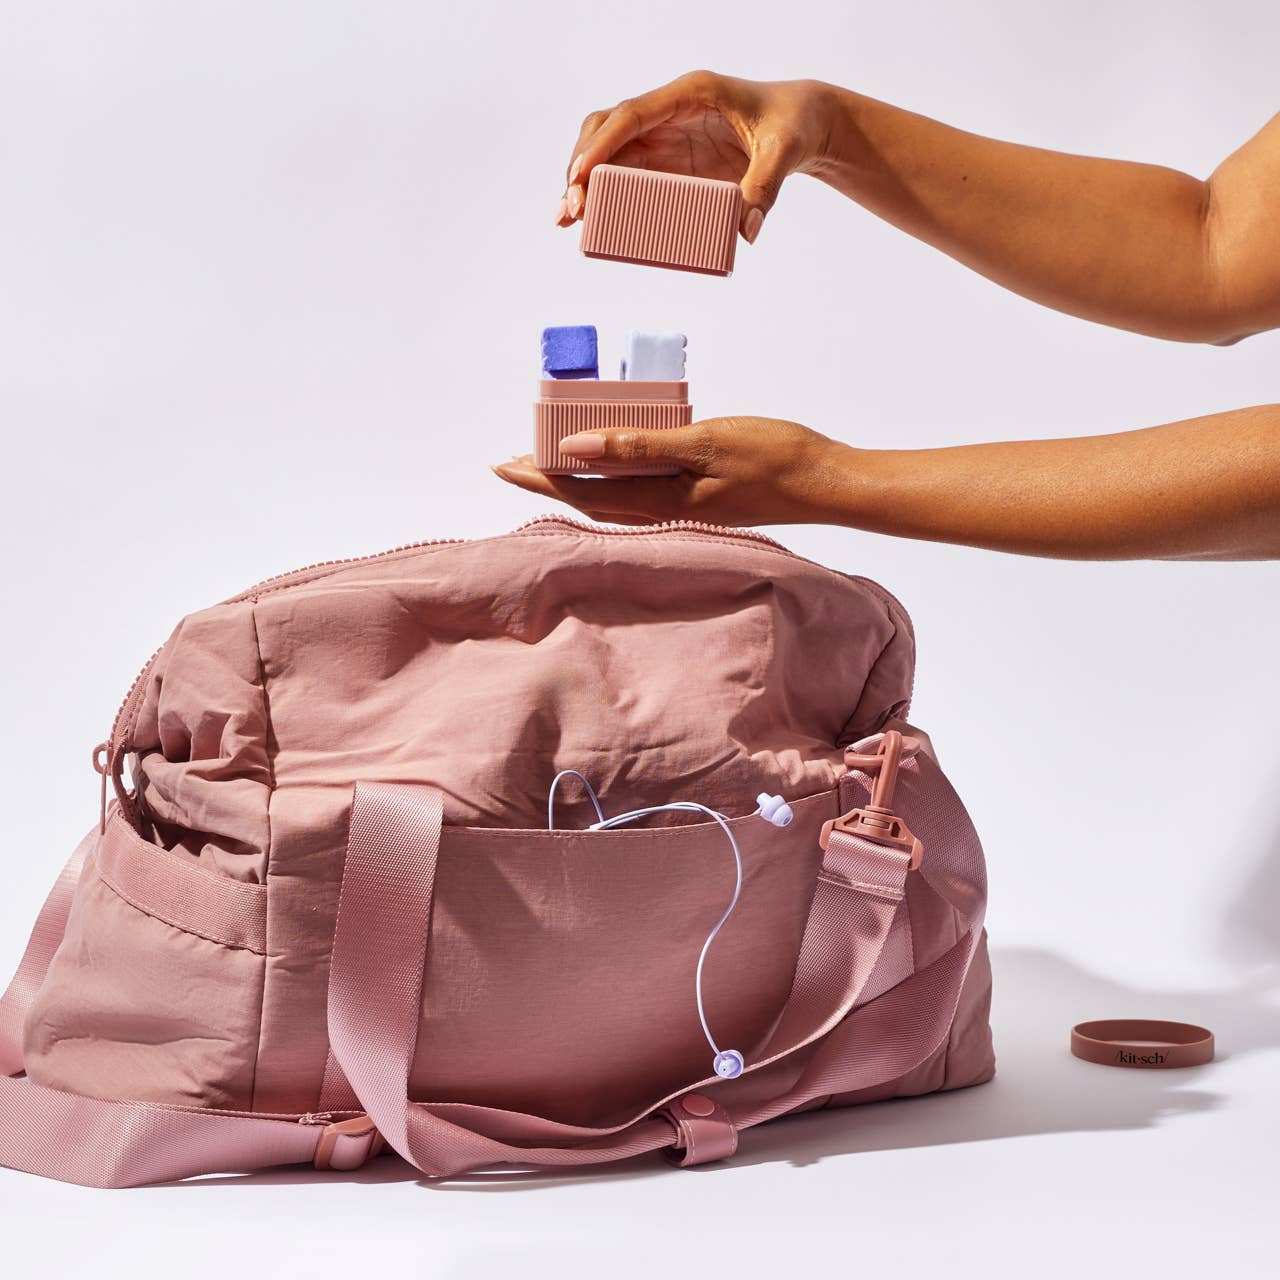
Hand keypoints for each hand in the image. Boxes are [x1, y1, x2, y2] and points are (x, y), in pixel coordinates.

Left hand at [492, 417, 854, 527]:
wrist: (823, 482)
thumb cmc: (771, 457)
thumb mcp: (703, 442)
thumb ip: (640, 444)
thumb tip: (577, 447)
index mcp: (659, 499)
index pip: (581, 492)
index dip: (539, 478)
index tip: (503, 465)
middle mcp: (663, 511)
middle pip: (589, 501)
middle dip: (548, 483)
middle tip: (513, 463)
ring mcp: (680, 508)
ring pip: (612, 501)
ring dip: (577, 483)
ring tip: (549, 464)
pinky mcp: (696, 499)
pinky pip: (638, 494)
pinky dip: (612, 480)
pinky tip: (611, 464)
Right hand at [554, 72, 836, 243]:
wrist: (803, 124)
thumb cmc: (792, 125)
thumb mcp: (785, 152)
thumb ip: (765, 187)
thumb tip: (745, 230)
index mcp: (691, 94)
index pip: (632, 114)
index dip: (602, 145)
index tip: (581, 175)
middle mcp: (669, 112)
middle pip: (608, 131)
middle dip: (583, 166)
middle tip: (572, 208)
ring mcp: (666, 136)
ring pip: (610, 153)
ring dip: (585, 183)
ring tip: (566, 219)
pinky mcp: (670, 161)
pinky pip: (626, 175)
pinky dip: (604, 196)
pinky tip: (588, 220)